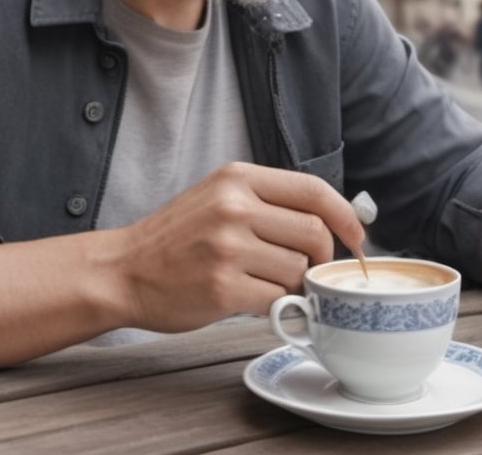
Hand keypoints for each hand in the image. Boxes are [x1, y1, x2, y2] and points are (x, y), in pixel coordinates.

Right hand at [106, 162, 364, 332]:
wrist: (124, 270)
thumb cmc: (177, 236)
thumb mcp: (218, 195)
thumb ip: (268, 200)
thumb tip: (332, 219)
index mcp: (237, 177)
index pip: (312, 189)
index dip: (345, 215)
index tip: (357, 236)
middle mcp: (234, 207)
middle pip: (314, 232)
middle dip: (321, 256)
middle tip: (309, 268)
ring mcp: (227, 248)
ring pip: (297, 268)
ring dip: (293, 282)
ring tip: (267, 281)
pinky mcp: (221, 288)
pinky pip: (276, 298)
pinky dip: (275, 304)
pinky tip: (254, 298)